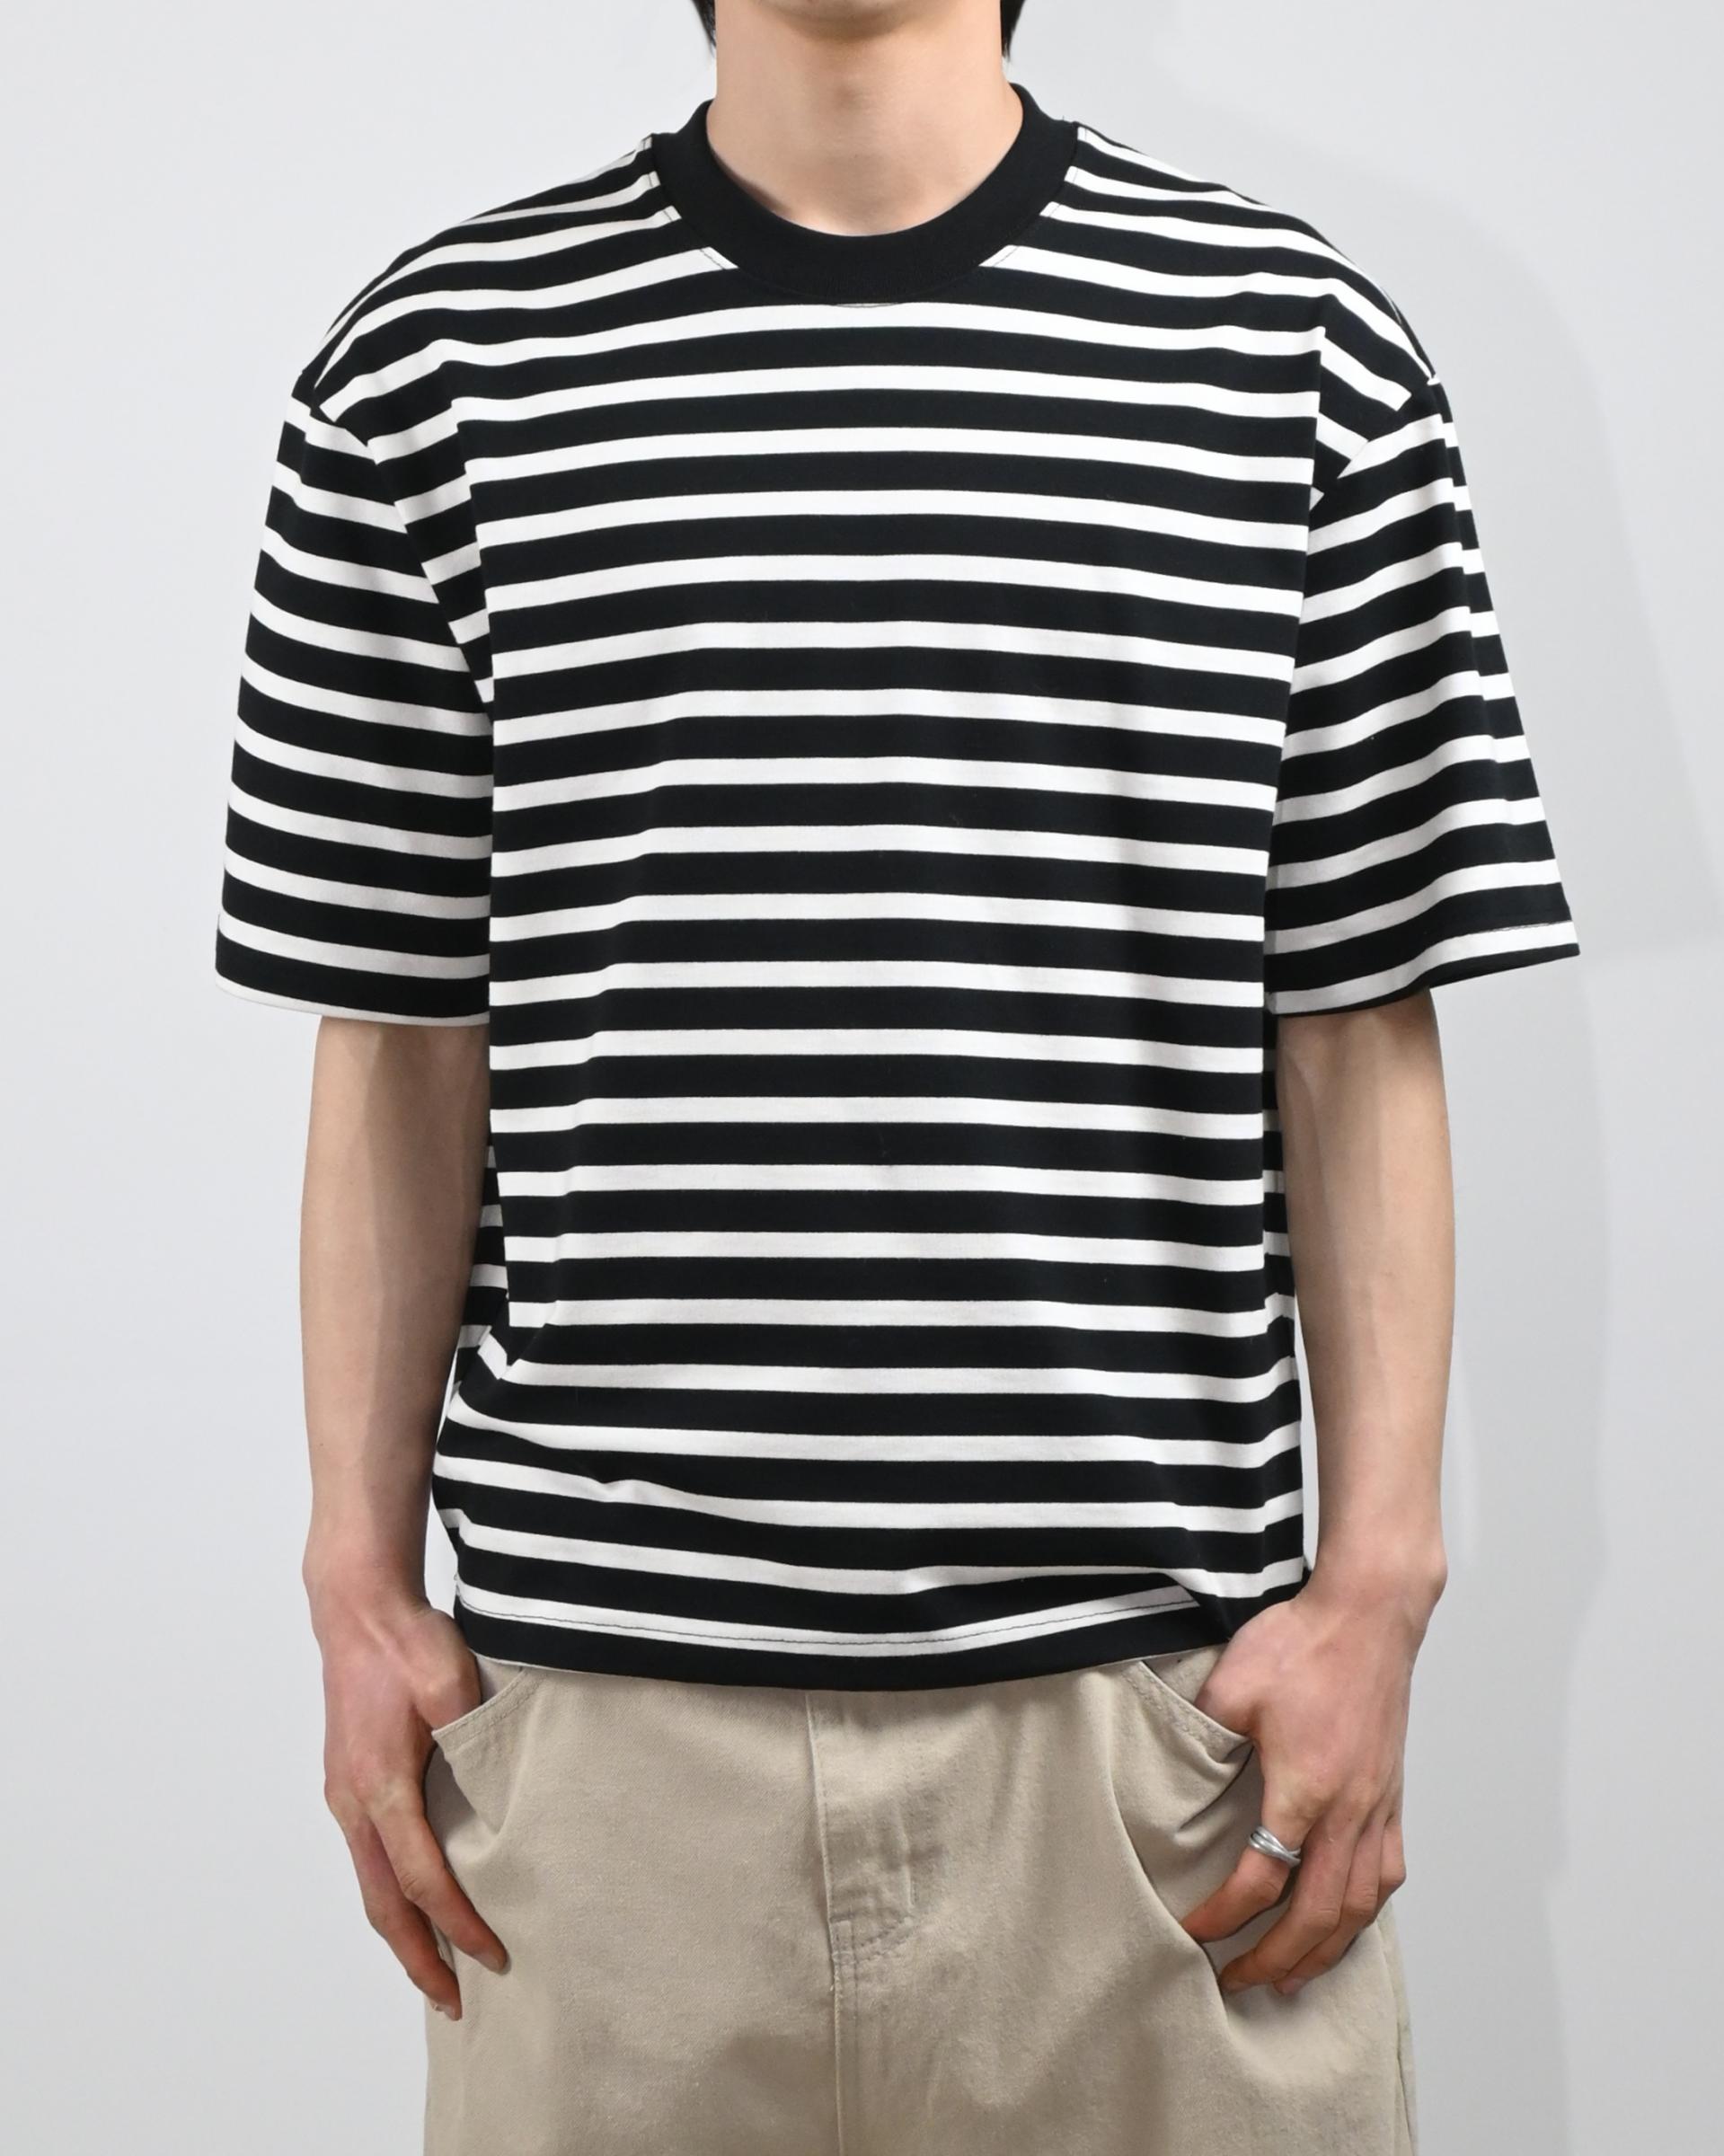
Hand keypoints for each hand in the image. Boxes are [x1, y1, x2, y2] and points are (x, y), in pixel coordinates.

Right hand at [313, 1592, 507, 2017]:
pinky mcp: (347, 1785)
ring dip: (401, 1934)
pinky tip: (415, 1907)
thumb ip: (472, 1737)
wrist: (356, 1608)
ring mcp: (345, 1796)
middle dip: (419, 1960)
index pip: (422, 1877)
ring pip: (370, 1887)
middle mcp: (354, 1801)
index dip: (459, 1923)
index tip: (494, 1955)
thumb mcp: (451, 1680)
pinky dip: (390, 1897)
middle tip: (455, 2003)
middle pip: (384, 1905)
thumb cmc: (406, 1639)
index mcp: (381, 1784)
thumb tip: (500, 1793)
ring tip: (436, 1973)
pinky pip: (368, 1859)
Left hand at [1179, 1566, 1432, 1995]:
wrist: (1369, 1613)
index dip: (1224, 1914)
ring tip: (1291, 1974)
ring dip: (1324, 1950)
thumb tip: (1179, 1771)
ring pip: (1359, 1906)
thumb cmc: (1303, 1642)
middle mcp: (1349, 1811)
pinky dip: (1364, 1912)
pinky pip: (1386, 1875)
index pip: (1261, 1878)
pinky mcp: (1393, 1796)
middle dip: (1276, 1959)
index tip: (1192, 1931)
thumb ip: (1204, 1735)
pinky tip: (1344, 1923)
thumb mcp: (1233, 1683)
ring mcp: (1378, 1807)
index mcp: (1304, 1788)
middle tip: (1238, 1981)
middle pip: (1317, 1915)